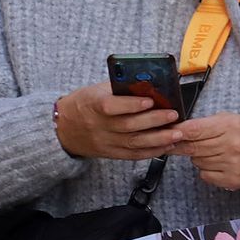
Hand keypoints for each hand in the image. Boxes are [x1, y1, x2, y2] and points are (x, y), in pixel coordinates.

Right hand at [54, 82, 179, 160]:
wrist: (63, 128)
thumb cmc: (84, 103)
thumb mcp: (96, 90)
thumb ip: (120, 88)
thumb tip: (148, 84)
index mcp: (92, 105)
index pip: (111, 106)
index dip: (131, 104)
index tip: (150, 100)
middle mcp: (99, 126)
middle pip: (128, 126)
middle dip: (154, 121)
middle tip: (173, 116)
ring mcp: (105, 142)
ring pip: (134, 143)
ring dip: (158, 139)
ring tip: (176, 133)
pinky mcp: (110, 153)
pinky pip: (133, 156)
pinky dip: (151, 152)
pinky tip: (166, 146)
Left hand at [170, 114, 239, 190]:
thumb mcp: (236, 119)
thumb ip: (210, 123)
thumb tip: (182, 129)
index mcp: (231, 126)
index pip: (195, 130)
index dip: (177, 131)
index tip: (166, 131)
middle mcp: (230, 146)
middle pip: (192, 147)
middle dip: (180, 145)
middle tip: (172, 142)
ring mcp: (231, 165)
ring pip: (197, 161)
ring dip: (198, 156)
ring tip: (212, 150)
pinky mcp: (231, 180)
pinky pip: (205, 175)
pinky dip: (206, 169)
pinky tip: (218, 162)